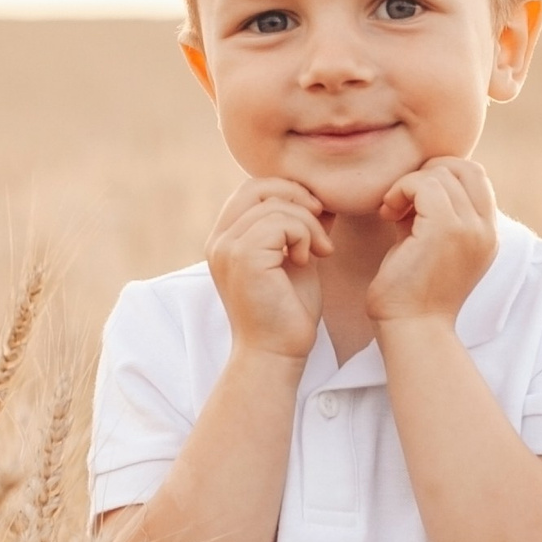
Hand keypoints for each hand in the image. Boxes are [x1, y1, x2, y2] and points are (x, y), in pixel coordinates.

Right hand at [206, 177, 329, 360]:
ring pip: (275, 206)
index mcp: (226, 239)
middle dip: (298, 198)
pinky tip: (306, 260)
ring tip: (318, 252)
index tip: (315, 215)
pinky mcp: (242, 257)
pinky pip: (281, 222)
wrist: (278, 353)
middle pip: (258, 187)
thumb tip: (322, 198)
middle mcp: (219, 241)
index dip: (287, 192)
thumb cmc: (288, 312)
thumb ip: (300, 227)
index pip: (251, 190)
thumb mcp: (296, 258)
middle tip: (321, 224)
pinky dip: (303, 235)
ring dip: (307, 224)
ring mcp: (227, 248)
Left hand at [367, 158, 498, 327]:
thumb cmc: (411, 293)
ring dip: (408, 184)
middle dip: (427, 173)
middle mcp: (486, 230)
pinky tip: (387, 213)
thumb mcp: (430, 245)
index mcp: (486, 235)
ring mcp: (470, 229)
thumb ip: (433, 214)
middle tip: (401, 199)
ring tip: (391, 211)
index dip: (441, 175)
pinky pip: (423, 184)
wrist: (410, 329)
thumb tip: (419, 181)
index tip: (413, 200)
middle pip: (463, 167)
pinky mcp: (446, 229)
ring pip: (440, 174)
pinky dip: (400, 190)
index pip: (476, 177)